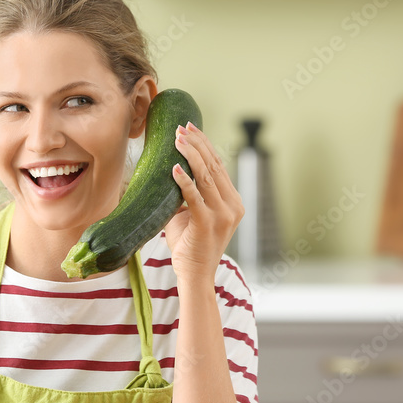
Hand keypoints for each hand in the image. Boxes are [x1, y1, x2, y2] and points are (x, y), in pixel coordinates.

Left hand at [165, 121, 243, 280]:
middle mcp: (232, 205)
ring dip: (190, 155)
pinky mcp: (208, 223)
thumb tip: (169, 172)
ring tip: (176, 140)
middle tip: (182, 127)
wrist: (194, 275)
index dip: (205, 145)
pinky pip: (195, 196)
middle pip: (214, 166)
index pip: (219, 166)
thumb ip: (188, 195)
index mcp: (233, 201)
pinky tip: (174, 167)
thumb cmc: (189, 245)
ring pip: (206, 176)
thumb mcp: (191, 214)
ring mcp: (223, 214)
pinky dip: (184, 180)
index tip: (191, 128)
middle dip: (197, 143)